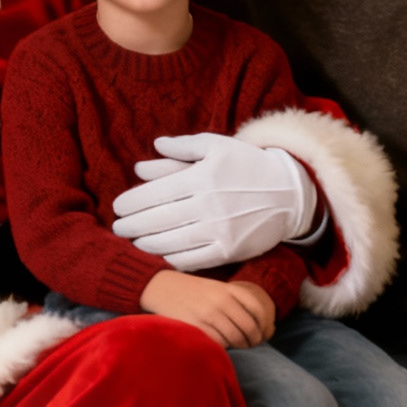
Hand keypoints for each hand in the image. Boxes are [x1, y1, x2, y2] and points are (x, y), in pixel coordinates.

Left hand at [111, 133, 315, 270]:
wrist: (288, 193)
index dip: (132, 203)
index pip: (155, 193)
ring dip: (146, 244)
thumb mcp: (218, 146)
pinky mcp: (229, 251)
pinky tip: (159, 255)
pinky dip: (170, 259)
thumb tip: (154, 146)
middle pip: (158, 220)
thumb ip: (184, 146)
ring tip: (134, 241)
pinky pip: (192, 260)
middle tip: (117, 228)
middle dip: (132, 226)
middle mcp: (208, 205)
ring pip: (171, 242)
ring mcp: (219, 230)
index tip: (118, 208)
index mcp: (201, 177)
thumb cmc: (248, 165)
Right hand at [139, 271, 275, 348]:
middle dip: (254, 340)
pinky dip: (224, 347)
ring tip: (238, 345)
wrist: (163, 287)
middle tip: (252, 344)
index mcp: (229, 290)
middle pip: (249, 327)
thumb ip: (236, 301)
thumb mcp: (217, 288)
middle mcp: (221, 301)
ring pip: (235, 338)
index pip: (257, 309)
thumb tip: (259, 325)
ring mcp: (208, 314)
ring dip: (240, 345)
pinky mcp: (196, 326)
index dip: (264, 324)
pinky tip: (222, 344)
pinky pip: (218, 343)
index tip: (262, 332)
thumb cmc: (194, 291)